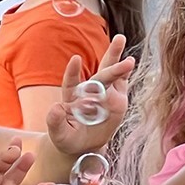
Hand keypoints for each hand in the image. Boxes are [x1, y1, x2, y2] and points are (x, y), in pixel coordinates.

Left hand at [47, 34, 134, 154]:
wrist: (82, 146)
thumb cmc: (67, 138)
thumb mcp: (59, 134)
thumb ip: (55, 121)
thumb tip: (56, 107)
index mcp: (71, 98)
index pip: (71, 83)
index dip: (73, 72)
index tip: (76, 59)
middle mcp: (88, 92)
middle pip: (98, 76)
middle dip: (109, 65)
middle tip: (119, 55)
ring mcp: (103, 94)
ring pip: (109, 73)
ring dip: (115, 57)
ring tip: (120, 38)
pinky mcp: (116, 99)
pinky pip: (120, 83)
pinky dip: (124, 73)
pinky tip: (130, 61)